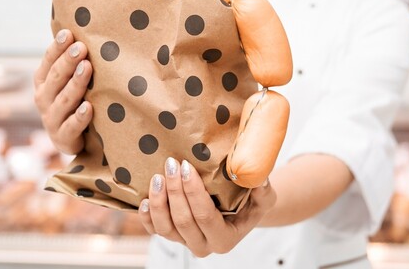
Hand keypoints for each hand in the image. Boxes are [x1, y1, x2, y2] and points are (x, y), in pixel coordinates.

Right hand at [33, 28, 94, 154]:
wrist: (75, 139)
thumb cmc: (76, 99)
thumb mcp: (71, 79)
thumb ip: (76, 59)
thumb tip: (89, 25)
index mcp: (44, 81)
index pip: (48, 61)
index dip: (57, 47)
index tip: (69, 33)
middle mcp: (44, 98)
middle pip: (55, 78)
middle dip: (68, 62)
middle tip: (81, 47)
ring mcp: (52, 119)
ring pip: (64, 100)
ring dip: (76, 83)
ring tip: (87, 68)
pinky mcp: (63, 138)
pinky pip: (71, 127)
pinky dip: (79, 117)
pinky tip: (89, 106)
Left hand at [139, 157, 275, 256]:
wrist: (243, 209)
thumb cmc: (254, 200)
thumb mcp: (265, 195)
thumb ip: (263, 189)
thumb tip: (257, 178)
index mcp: (225, 239)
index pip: (205, 216)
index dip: (193, 192)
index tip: (187, 167)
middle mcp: (204, 245)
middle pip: (182, 221)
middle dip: (174, 191)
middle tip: (171, 163)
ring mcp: (186, 242)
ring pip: (165, 228)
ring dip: (158, 202)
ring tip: (157, 177)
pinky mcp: (174, 236)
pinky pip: (155, 230)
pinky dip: (147, 217)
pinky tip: (143, 199)